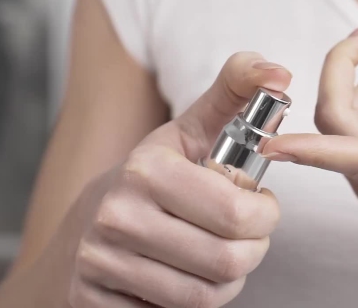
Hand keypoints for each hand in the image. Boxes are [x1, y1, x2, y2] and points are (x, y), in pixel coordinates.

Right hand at [68, 53, 289, 307]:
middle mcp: (117, 216)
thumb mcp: (188, 131)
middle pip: (229, 260)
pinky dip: (196, 301)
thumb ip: (235, 92)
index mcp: (147, 169)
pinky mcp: (94, 305)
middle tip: (247, 235)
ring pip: (208, 295)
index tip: (259, 205)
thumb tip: (280, 73)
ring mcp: (101, 264)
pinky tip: (184, 275)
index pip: (239, 214)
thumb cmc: (150, 179)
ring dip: (228, 279)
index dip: (265, 215)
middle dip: (253, 249)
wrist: (77, 234)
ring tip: (219, 253)